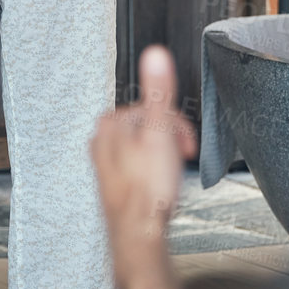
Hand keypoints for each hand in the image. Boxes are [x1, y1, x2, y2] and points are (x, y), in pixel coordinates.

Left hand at [89, 46, 197, 273]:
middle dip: (171, 142)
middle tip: (180, 162)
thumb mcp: (159, 132)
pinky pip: (142, 166)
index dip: (177, 126)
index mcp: (110, 123)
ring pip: (147, 146)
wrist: (138, 234)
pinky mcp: (114, 181)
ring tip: (169, 179)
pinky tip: (159, 188)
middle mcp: (102, 140)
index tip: (185, 145)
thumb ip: (158, 92)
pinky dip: (155, 173)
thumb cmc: (147, 191)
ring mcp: (106, 162)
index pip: (154, 109)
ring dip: (165, 158)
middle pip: (151, 126)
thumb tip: (155, 54)